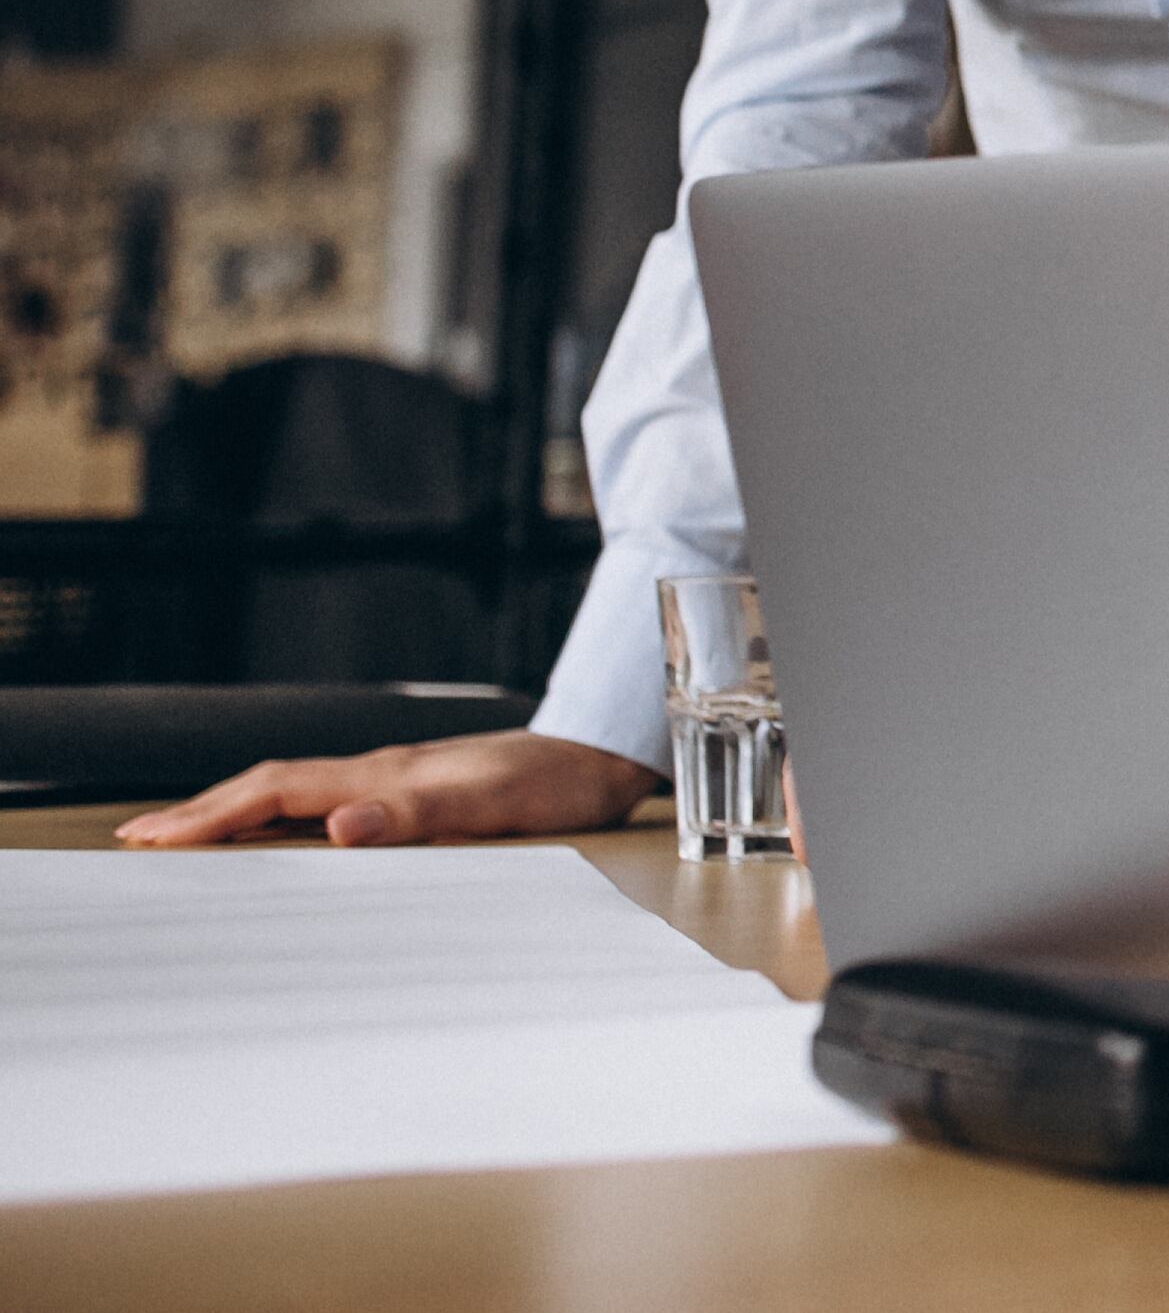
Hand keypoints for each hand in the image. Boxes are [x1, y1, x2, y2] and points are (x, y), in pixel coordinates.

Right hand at [117, 727, 660, 848]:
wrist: (605, 753)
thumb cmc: (558, 784)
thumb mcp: (497, 805)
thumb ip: (420, 815)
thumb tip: (338, 827)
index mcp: (385, 775)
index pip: (277, 790)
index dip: (212, 814)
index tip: (151, 839)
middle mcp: (381, 772)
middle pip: (271, 784)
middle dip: (202, 811)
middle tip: (138, 840)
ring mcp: (395, 778)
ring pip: (293, 790)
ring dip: (235, 811)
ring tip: (183, 836)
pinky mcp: (414, 789)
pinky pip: (325, 800)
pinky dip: (281, 816)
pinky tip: (276, 833)